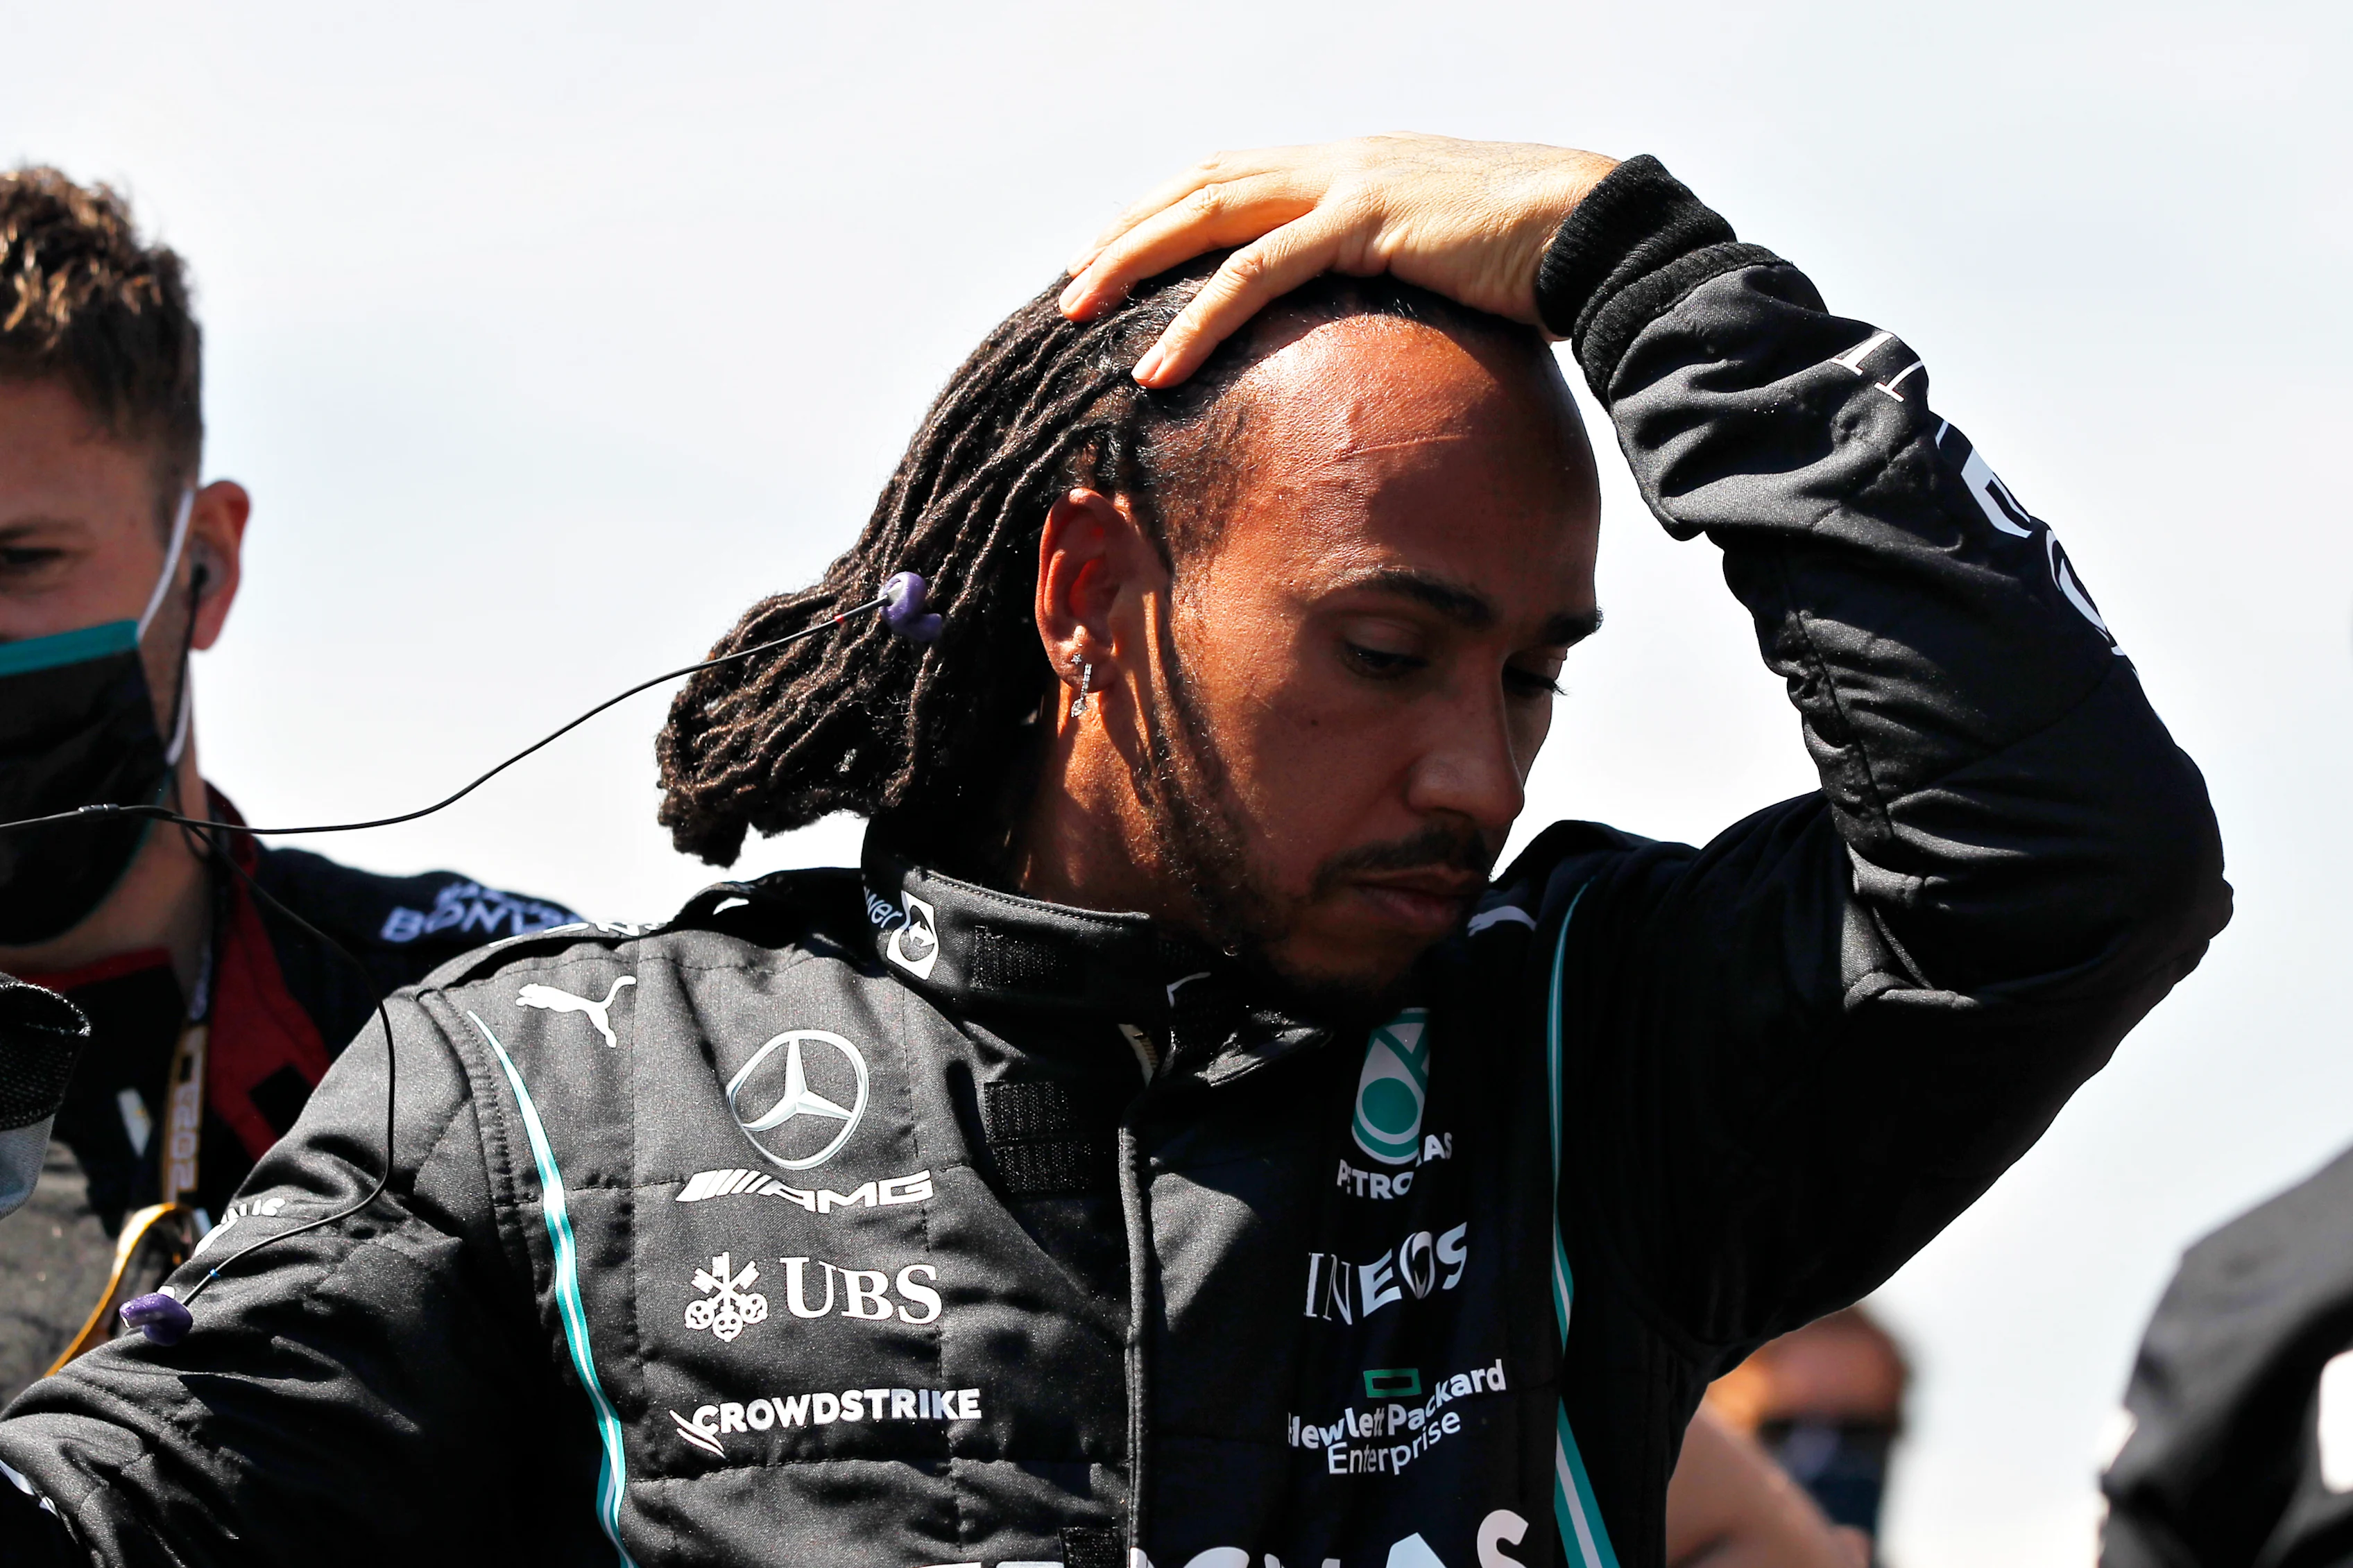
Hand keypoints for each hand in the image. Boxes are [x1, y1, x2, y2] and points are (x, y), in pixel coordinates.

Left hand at [1061, 133, 1618, 387]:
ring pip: (1210, 215)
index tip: (1108, 257)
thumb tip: (1358, 331)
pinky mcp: (1365, 220)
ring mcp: (1348, 183)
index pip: (1228, 177)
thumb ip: (1382, 280)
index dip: (1160, 212)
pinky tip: (1159, 363)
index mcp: (1345, 167)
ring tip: (1079, 314)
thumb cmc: (1529, 261)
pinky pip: (1258, 271)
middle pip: (1199, 185)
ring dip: (1134, 265)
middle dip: (1124, 234)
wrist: (1595, 231)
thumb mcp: (1436, 264)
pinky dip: (1199, 318)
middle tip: (1067, 287)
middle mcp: (1335, 162)